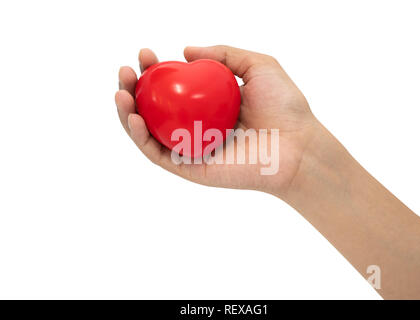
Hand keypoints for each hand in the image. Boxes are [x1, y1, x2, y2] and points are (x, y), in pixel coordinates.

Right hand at [115, 45, 318, 194]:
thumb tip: (185, 51)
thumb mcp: (258, 65)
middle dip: (135, 88)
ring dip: (127, 112)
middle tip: (127, 70)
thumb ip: (224, 54)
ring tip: (121, 90)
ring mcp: (191, 147)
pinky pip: (158, 153)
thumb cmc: (284, 107)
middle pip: (155, 108)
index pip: (173, 86)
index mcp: (209, 104)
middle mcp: (196, 125)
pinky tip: (134, 116)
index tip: (147, 53)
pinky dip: (140, 137)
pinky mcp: (190, 168)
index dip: (156, 70)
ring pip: (149, 131)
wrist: (297, 147)